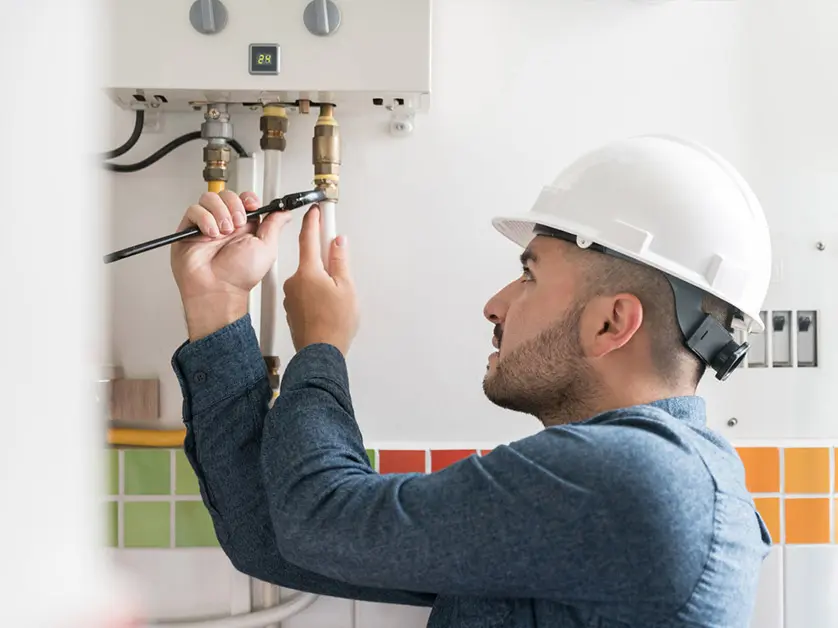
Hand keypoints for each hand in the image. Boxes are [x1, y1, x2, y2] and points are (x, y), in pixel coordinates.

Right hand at [171, 190, 291, 340]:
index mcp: (244, 227)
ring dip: (220, 212)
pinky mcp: (190, 229)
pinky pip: (194, 210)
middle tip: (237, 223)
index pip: (244, 199)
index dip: (248, 198)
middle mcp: (225, 224)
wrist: (218, 289)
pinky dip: (204, 218)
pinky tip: (211, 233)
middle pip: (227, 194)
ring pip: (210, 199)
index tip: (252, 205)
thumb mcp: (267, 248)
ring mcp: (207, 225)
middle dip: (234, 205)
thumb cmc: (240, 276)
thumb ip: (274, 226)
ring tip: (224, 231)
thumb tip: (284, 212)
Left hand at [283, 206, 357, 355]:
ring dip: (322, 282)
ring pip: (309, 279)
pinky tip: (327, 308)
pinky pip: (305, 294)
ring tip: (336, 300)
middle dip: (326, 263)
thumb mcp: (346, 287)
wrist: (320, 353)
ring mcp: (291, 296)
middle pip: (311, 261)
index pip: (308, 238)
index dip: (313, 221)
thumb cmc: (334, 324)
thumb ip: (340, 261)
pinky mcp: (292, 309)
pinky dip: (316, 295)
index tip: (315, 210)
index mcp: (308, 272)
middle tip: (340, 275)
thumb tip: (337, 243)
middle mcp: (294, 281)